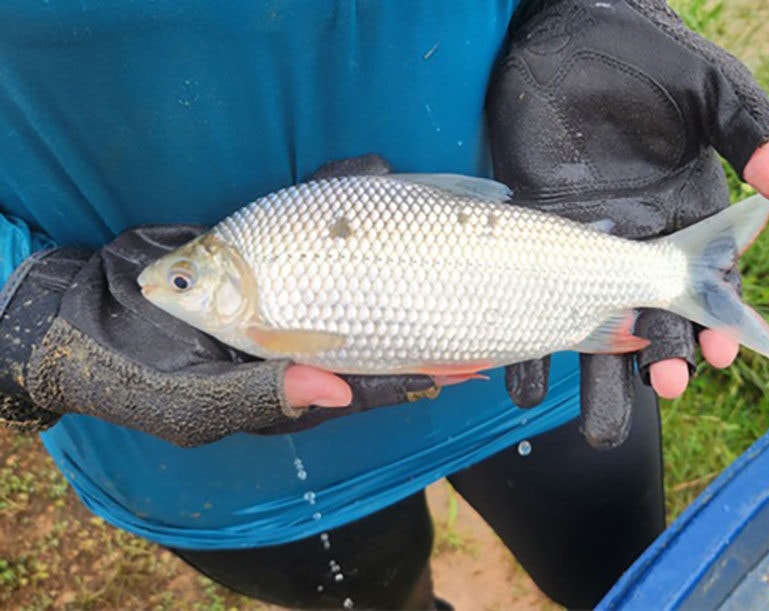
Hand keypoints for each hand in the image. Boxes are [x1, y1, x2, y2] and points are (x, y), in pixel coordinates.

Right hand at [0, 155, 435, 445]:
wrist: (85, 311)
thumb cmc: (140, 373)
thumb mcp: (198, 401)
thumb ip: (265, 395)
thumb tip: (337, 391)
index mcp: (292, 379)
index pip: (371, 378)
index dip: (421, 372)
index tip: (469, 361)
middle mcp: (299, 337)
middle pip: (378, 326)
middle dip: (427, 318)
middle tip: (480, 309)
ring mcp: (285, 294)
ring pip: (355, 273)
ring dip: (395, 250)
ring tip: (444, 225)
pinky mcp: (265, 256)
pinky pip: (315, 232)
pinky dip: (341, 200)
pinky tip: (372, 178)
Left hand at [487, 0, 768, 446]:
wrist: (563, 35)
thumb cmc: (643, 54)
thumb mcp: (705, 86)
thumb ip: (746, 128)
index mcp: (680, 213)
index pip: (703, 283)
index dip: (711, 323)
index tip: (712, 358)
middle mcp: (630, 239)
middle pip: (649, 315)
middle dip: (657, 358)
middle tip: (659, 390)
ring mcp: (575, 241)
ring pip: (588, 321)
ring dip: (594, 374)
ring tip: (596, 424)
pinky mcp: (527, 232)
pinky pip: (525, 296)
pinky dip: (525, 341)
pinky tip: (524, 382)